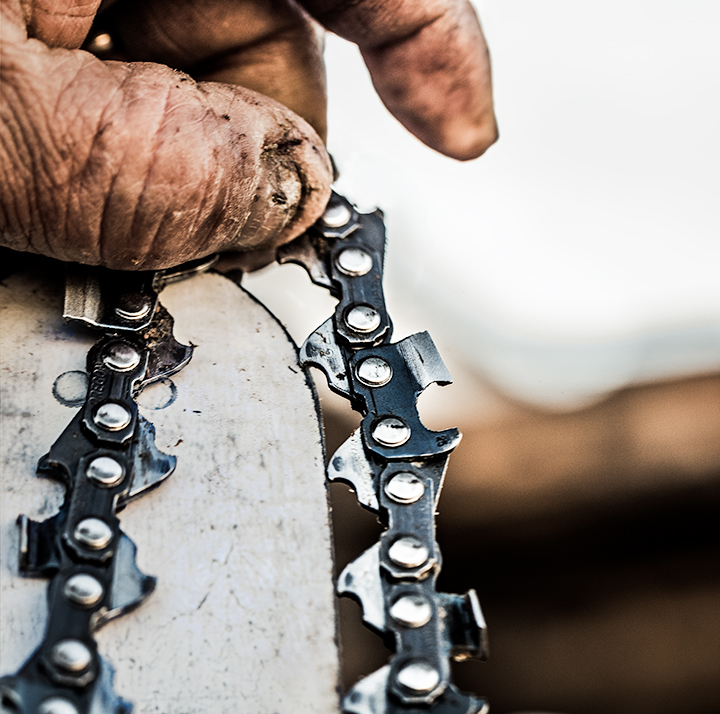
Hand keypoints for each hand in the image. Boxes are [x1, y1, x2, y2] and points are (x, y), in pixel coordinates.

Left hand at [0, 0, 495, 269]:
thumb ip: (148, 166)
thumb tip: (282, 198)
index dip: (424, 32)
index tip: (461, 131)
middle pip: (260, 29)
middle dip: (244, 153)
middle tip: (175, 245)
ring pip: (186, 68)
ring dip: (161, 170)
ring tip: (54, 220)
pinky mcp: (43, 15)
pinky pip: (124, 78)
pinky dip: (120, 156)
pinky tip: (60, 195)